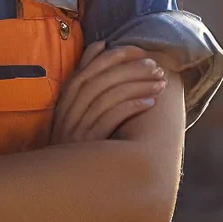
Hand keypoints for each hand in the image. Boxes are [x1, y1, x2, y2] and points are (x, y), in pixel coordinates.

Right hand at [51, 42, 166, 143]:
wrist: (63, 177)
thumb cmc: (75, 136)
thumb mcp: (74, 104)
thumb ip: (86, 75)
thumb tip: (101, 44)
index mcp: (66, 97)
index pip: (89, 68)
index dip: (114, 56)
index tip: (138, 50)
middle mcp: (69, 109)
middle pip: (101, 81)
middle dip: (130, 69)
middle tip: (155, 66)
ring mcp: (77, 126)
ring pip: (109, 97)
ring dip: (137, 87)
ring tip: (159, 84)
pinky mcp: (89, 143)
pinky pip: (111, 119)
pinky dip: (131, 107)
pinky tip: (150, 103)